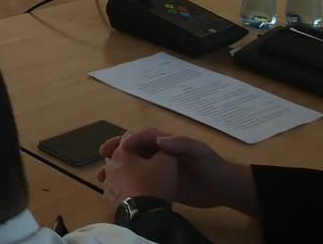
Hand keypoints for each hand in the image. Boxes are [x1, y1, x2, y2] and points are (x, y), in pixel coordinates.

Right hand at [102, 130, 257, 215]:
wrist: (222, 188)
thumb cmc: (211, 165)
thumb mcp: (199, 151)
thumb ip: (181, 144)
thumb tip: (159, 139)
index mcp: (166, 141)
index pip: (143, 136)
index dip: (130, 140)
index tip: (118, 148)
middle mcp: (158, 152)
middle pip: (132, 148)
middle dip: (116, 149)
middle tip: (103, 154)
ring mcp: (157, 167)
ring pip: (132, 164)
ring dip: (116, 168)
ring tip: (102, 175)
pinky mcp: (158, 182)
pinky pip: (138, 180)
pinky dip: (125, 182)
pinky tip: (115, 188)